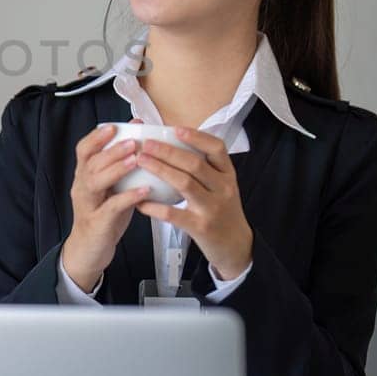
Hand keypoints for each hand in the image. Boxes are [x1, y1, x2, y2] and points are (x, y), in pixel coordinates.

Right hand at [60, 120, 150, 291]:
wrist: (89, 250)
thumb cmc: (104, 215)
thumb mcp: (109, 188)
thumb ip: (119, 165)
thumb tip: (137, 135)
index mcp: (84, 176)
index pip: (83, 150)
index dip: (96, 137)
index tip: (114, 127)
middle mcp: (82, 188)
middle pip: (90, 163)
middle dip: (112, 150)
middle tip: (133, 141)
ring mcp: (88, 205)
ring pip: (96, 182)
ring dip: (117, 169)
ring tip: (136, 160)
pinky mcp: (98, 223)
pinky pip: (111, 208)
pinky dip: (128, 197)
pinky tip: (144, 191)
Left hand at [134, 126, 253, 279]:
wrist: (236, 246)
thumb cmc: (223, 212)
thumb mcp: (223, 187)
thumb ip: (206, 169)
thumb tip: (174, 145)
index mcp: (228, 175)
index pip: (217, 149)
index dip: (196, 137)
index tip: (175, 129)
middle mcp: (223, 189)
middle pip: (194, 164)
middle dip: (168, 151)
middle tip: (146, 144)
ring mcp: (212, 208)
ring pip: (184, 183)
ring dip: (160, 169)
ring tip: (141, 161)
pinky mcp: (200, 227)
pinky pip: (173, 214)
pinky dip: (155, 206)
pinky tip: (140, 201)